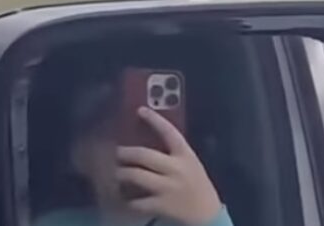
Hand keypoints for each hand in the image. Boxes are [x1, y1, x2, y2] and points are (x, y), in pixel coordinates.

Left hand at [116, 107, 221, 225]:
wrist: (206, 213)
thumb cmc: (197, 184)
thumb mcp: (191, 164)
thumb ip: (174, 154)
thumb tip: (147, 142)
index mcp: (185, 156)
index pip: (170, 133)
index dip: (155, 120)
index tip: (141, 110)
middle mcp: (176, 169)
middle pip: (144, 156)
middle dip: (126, 153)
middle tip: (117, 152)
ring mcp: (167, 188)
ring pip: (136, 176)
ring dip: (122, 173)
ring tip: (118, 173)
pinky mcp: (160, 205)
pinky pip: (136, 201)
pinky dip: (127, 200)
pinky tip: (124, 198)